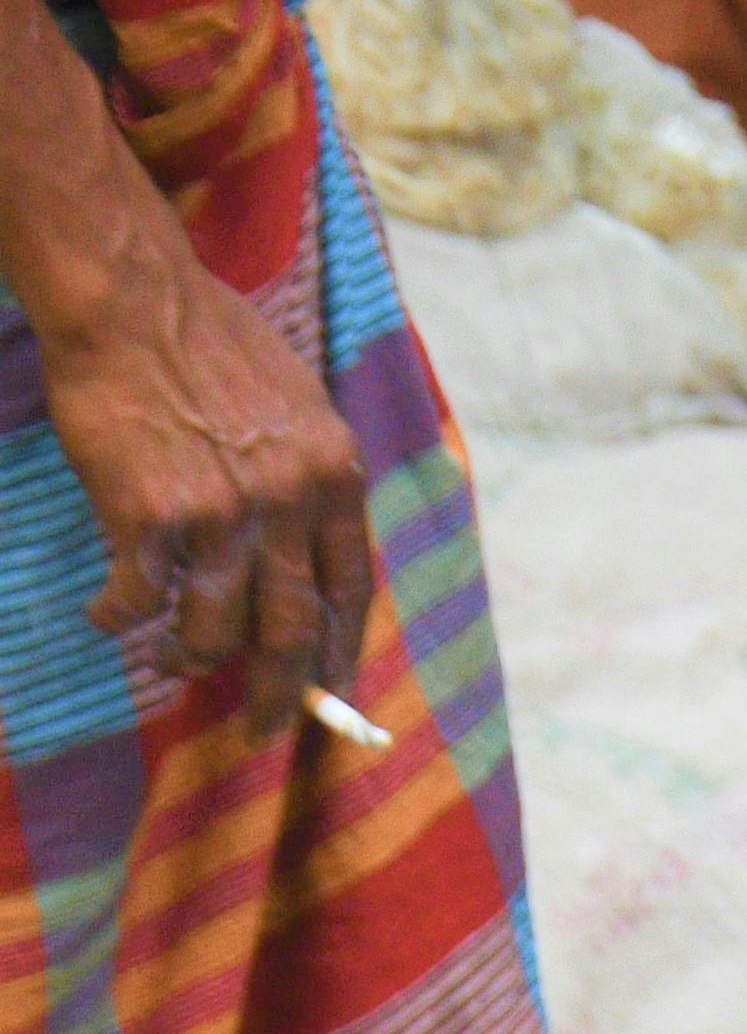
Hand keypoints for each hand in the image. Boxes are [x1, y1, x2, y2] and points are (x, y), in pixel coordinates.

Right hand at [39, 245, 367, 729]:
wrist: (133, 301)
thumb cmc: (210, 340)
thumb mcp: (298, 404)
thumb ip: (310, 475)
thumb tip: (306, 546)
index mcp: (335, 478)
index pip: (349, 591)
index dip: (340, 653)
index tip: (332, 693)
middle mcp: (289, 505)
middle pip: (292, 632)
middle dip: (278, 695)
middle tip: (261, 732)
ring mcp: (222, 514)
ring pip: (215, 629)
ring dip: (189, 660)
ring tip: (170, 663)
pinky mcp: (151, 514)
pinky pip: (140, 597)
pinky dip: (121, 617)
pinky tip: (109, 619)